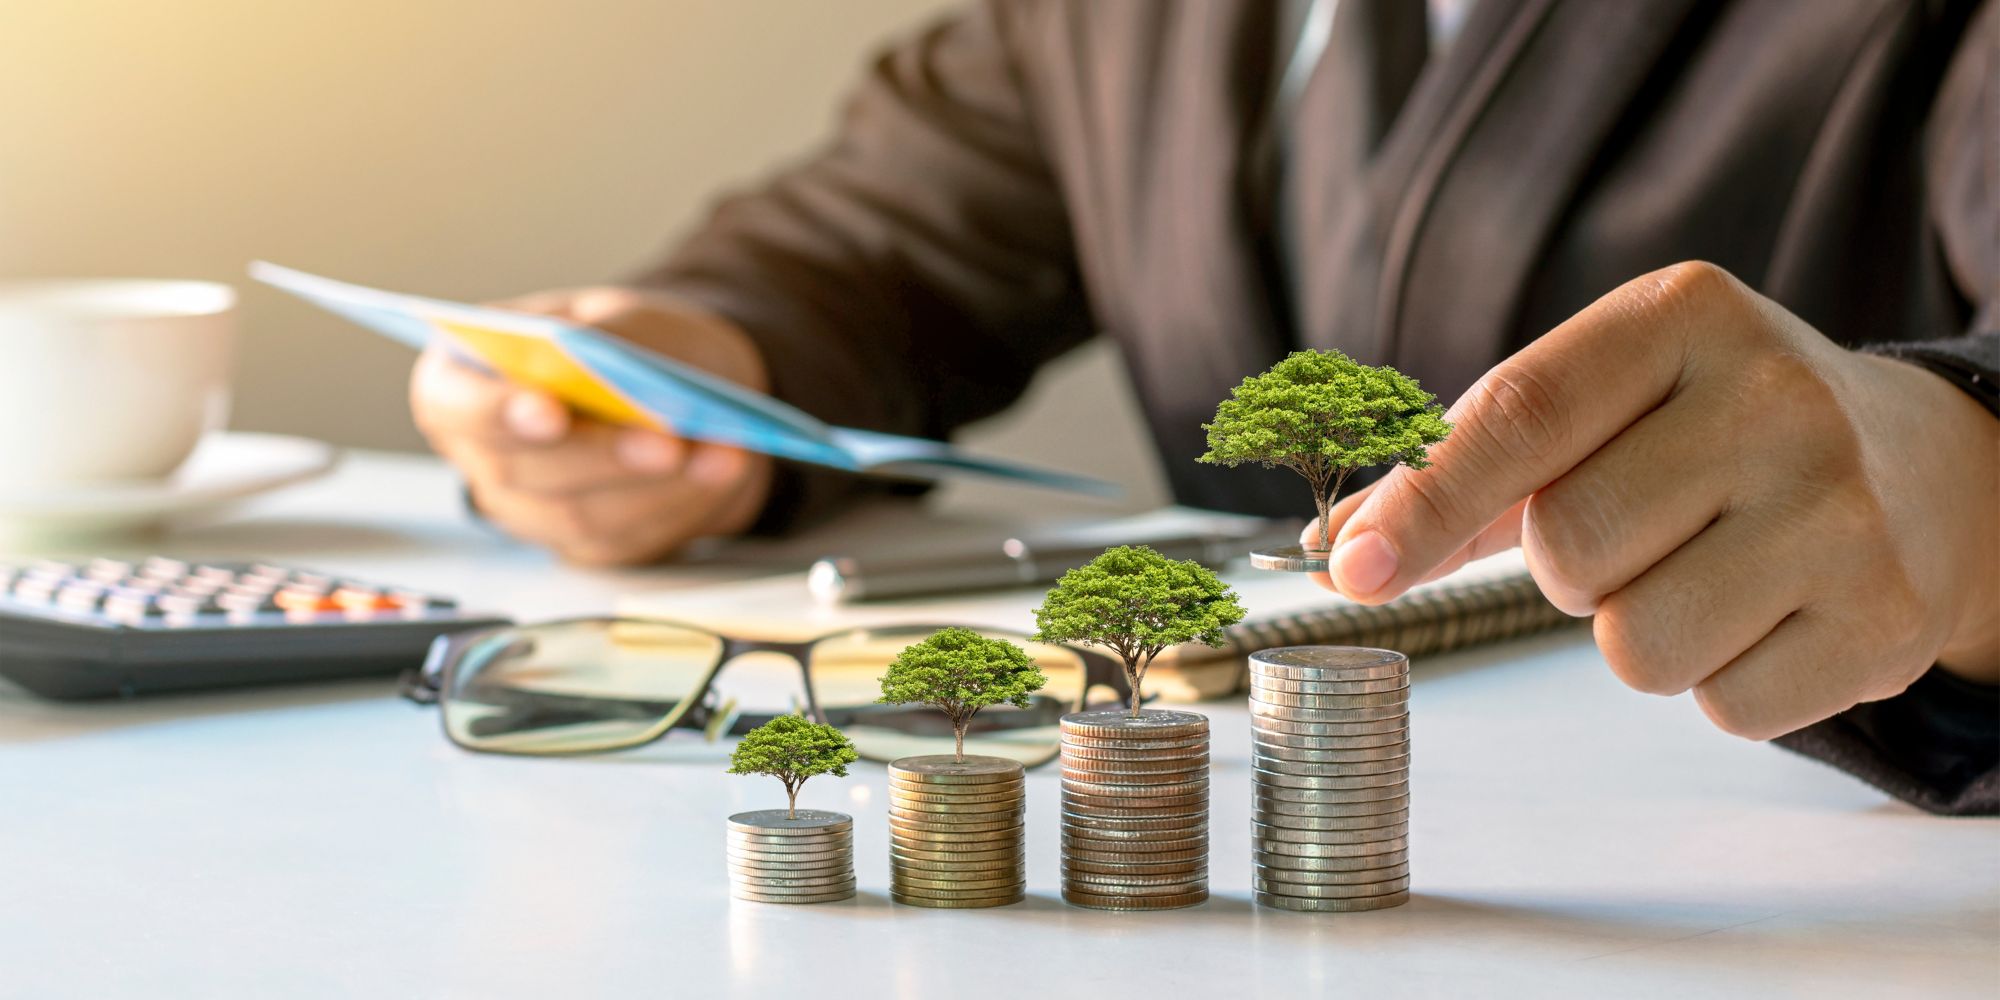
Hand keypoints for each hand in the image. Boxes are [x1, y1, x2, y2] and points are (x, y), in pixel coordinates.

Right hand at [410, 287, 773, 565]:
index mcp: (463, 382)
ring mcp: (533, 510)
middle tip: (664, 441)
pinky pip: (629, 538)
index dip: (495, 412)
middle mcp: (487, 456)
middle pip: (523, 471)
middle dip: (602, 456)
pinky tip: (725, 470)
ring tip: (721, 453)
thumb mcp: (618, 315)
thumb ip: (603, 336)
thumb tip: (600, 361)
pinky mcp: (589, 543)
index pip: (454, 406)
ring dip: (658, 487)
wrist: (679, 389)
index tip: (548, 410)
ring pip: (582, 516)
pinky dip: (684, 503)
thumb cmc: (631, 343)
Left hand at [1308, 262, 1999, 738]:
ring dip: (1638, 631)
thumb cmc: (1714, 431)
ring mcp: (1842, 511)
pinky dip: (1719, 680)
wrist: (1927, 470)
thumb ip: (1469, 467)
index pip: (1520, 414)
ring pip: (1635, 646)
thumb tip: (1334, 548)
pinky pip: (1721, 707)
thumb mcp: (1607, 399)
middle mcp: (1775, 398)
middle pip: (1568, 547)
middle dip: (1568, 566)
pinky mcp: (1886, 619)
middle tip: (1638, 531)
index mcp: (1682, 316)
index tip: (1352, 570)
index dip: (1424, 502)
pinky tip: (1767, 613)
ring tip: (1703, 571)